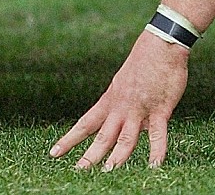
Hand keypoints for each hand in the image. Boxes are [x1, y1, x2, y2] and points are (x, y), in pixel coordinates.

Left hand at [51, 33, 188, 169]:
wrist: (161, 43)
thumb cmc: (145, 62)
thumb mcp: (124, 83)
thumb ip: (124, 105)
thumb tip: (129, 123)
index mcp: (109, 100)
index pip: (85, 124)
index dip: (69, 140)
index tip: (54, 153)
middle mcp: (120, 107)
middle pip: (102, 136)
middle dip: (90, 156)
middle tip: (78, 171)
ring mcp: (139, 110)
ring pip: (125, 138)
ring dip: (118, 156)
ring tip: (109, 171)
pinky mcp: (160, 110)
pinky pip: (158, 135)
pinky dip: (156, 152)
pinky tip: (154, 166)